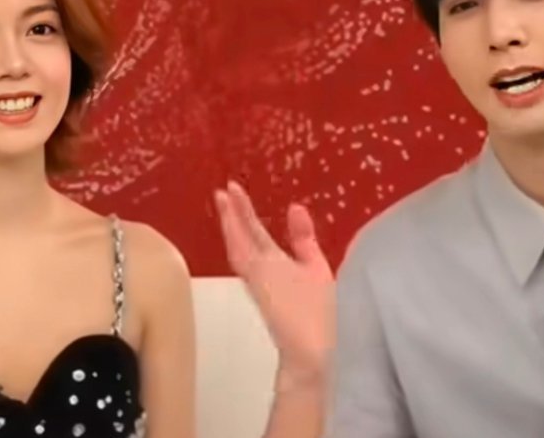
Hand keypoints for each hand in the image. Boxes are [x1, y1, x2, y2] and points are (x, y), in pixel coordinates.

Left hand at [214, 181, 334, 380]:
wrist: (311, 355)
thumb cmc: (319, 312)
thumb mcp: (318, 270)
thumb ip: (305, 238)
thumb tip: (294, 208)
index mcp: (267, 263)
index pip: (248, 231)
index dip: (239, 209)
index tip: (229, 188)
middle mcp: (256, 272)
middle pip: (238, 240)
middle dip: (232, 215)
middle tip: (224, 192)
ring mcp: (257, 286)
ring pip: (238, 252)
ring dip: (234, 230)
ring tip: (230, 210)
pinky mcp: (263, 295)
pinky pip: (245, 263)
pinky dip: (243, 245)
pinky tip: (248, 242)